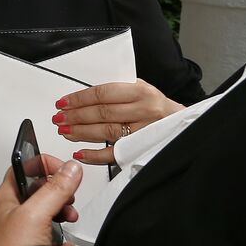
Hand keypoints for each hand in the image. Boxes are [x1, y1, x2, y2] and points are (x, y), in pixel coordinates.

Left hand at [0, 155, 81, 245]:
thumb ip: (55, 190)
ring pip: (53, 216)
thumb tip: (70, 168)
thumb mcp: (35, 214)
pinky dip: (64, 244)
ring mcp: (27, 232)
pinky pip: (57, 241)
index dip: (43, 163)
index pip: (24, 167)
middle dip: (61, 193)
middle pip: (43, 191)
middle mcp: (16, 213)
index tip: (63, 167)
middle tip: (68, 197)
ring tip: (68, 220)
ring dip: (65, 218)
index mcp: (8, 197)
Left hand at [53, 79, 182, 164]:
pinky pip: (114, 154)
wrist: (186, 126)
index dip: (79, 98)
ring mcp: (143, 132)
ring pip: (105, 132)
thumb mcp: (142, 89)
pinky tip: (80, 153)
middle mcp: (143, 110)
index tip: (63, 102)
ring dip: (81, 132)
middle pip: (101, 113)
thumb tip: (86, 94)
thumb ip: (118, 90)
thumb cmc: (159, 107)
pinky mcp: (141, 150)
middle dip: (75, 116)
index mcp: (141, 92)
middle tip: (59, 118)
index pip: (102, 94)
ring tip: (65, 131)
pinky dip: (95, 156)